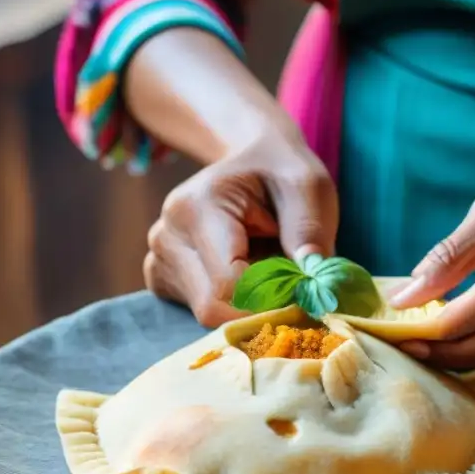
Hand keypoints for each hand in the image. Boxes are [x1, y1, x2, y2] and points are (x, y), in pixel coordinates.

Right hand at [144, 133, 337, 326]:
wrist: (251, 159)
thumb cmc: (282, 173)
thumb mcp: (307, 187)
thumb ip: (309, 232)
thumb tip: (315, 286)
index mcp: (196, 208)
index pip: (229, 284)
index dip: (272, 298)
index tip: (306, 290)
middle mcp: (166, 236)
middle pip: (215, 307)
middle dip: (261, 306)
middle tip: (293, 283)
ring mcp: (159, 259)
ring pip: (209, 314)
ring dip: (248, 304)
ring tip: (267, 265)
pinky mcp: (162, 279)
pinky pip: (202, 311)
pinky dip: (233, 305)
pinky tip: (247, 273)